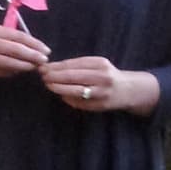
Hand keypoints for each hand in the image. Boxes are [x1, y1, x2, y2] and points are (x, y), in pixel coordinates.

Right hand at [0, 21, 48, 76]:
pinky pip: (2, 70)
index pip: (18, 36)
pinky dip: (12, 71)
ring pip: (10, 61)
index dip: (34, 43)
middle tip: (44, 60)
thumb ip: (5, 39)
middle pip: (16, 48)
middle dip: (33, 55)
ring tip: (34, 67)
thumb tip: (26, 48)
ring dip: (24, 65)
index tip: (45, 49)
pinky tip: (19, 72)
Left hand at [40, 56, 157, 113]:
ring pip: (75, 90)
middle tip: (42, 76)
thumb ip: (77, 66)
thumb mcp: (96, 65)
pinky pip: (79, 102)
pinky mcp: (99, 105)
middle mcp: (102, 77)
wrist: (128, 90)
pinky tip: (61, 94)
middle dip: (54, 76)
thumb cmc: (106, 75)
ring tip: (48, 85)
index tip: (43, 67)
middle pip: (72, 76)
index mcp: (100, 64)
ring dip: (58, 88)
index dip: (56, 66)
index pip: (73, 64)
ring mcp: (101, 92)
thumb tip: (51, 67)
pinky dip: (67, 98)